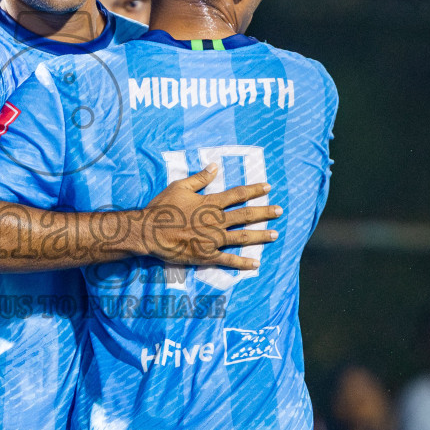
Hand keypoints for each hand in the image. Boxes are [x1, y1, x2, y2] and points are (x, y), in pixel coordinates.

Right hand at [141, 164, 279, 268]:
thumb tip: (214, 166)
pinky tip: (256, 264)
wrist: (149, 231)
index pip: (237, 195)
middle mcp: (215, 221)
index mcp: (210, 203)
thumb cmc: (162, 208)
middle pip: (245, 215)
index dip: (254, 190)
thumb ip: (199, 178)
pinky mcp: (207, 255)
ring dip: (260, 236)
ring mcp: (213, 239)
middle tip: (279, 211)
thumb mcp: (179, 187)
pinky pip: (228, 260)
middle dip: (264, 212)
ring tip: (275, 234)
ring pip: (242, 237)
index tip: (268, 187)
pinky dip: (243, 263)